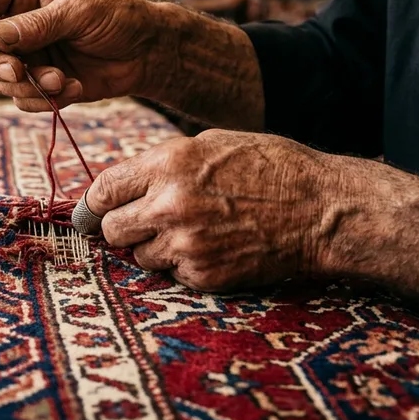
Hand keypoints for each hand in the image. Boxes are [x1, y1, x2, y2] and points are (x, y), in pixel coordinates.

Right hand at [0, 0, 167, 111]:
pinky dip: (42, 99)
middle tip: (17, 72)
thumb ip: (36, 24)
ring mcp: (26, 53)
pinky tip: (71, 87)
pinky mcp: (39, 80)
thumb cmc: (119, 15)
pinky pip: (21, 98)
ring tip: (60, 80)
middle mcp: (17, 20)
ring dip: (25, 85)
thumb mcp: (79, 10)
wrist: (149, 51)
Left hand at [84, 130, 335, 290]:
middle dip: (123, 226)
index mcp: (168, 164)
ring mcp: (186, 245)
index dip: (98, 202)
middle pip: (111, 229)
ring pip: (140, 255)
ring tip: (193, 231)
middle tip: (144, 222)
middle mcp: (170, 206)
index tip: (99, 209)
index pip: (103, 190)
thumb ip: (161, 164)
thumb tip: (121, 185)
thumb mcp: (211, 145)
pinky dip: (185, 265)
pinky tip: (214, 246)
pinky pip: (172, 275)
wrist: (320, 210)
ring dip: (156, 247)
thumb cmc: (270, 168)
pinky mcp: (204, 275)